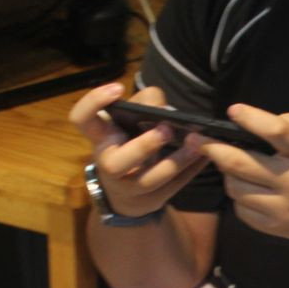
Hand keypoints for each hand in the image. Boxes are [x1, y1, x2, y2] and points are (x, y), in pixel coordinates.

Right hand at [72, 82, 211, 218]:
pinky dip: (193, 169)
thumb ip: (145, 104)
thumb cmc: (128, 145)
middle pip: (116, 163)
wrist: (125, 194)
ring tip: (196, 143)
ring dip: (176, 161)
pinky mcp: (153, 199)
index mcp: (100, 138)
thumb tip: (164, 107)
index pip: (81, 119)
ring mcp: (130, 187)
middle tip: (166, 129)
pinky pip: (176, 186)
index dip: (94, 102)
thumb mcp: (128, 122)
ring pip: (151, 180)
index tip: (118, 88)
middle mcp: (109, 164)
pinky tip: (207, 155)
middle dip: (143, 146)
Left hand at [202, 103, 288, 243]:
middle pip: (241, 164)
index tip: (234, 111)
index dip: (251, 119)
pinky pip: (242, 210)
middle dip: (213, 148)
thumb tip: (255, 123)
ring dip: (226, 173)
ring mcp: (284, 208)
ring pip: (235, 187)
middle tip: (198, 139)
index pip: (277, 132)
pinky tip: (247, 187)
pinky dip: (239, 196)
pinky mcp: (277, 226)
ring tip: (228, 164)